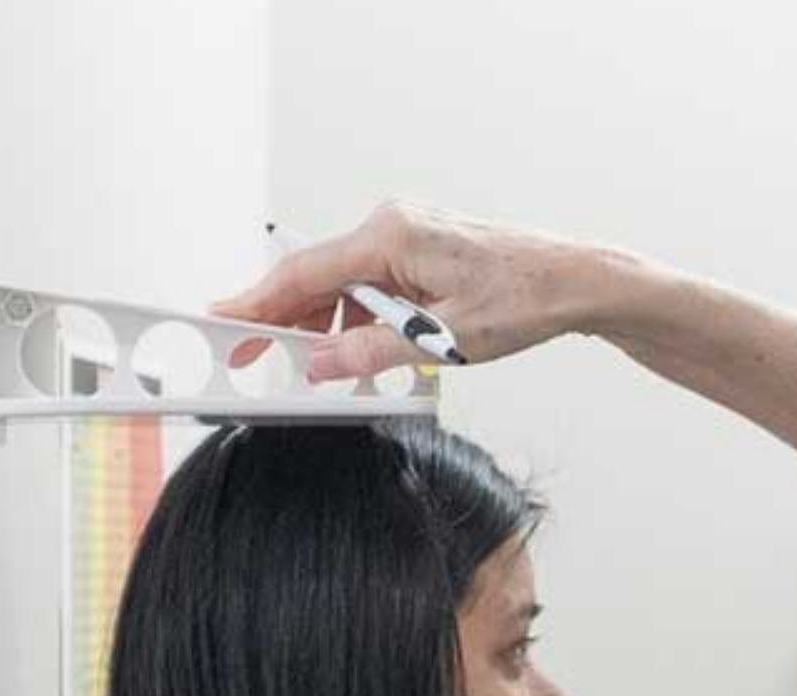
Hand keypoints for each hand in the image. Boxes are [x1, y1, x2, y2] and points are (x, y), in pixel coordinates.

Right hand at [213, 200, 614, 379]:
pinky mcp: (422, 247)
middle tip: (251, 358)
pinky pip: (372, 283)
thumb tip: (318, 365)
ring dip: (330, 326)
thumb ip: (372, 352)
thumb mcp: (444, 339)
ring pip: (345, 284)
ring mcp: (408, 232)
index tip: (220, 323)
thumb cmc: (525, 298)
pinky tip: (361, 350)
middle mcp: (393, 223)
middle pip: (317, 278)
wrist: (576, 281)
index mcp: (391, 234)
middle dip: (286, 322)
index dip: (256, 303)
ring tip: (319, 370)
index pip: (303, 274)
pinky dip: (360, 316)